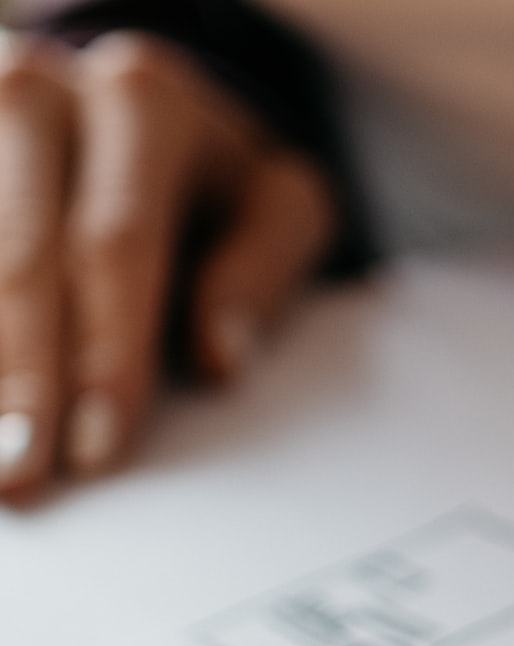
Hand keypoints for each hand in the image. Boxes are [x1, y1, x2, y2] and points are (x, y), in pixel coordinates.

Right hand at [0, 32, 333, 496]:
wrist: (132, 99)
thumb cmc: (210, 177)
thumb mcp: (276, 204)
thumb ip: (263, 270)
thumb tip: (219, 359)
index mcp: (145, 102)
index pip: (118, 246)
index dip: (104, 356)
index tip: (96, 449)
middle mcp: (39, 89)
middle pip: (19, 254)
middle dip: (16, 376)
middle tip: (15, 476)